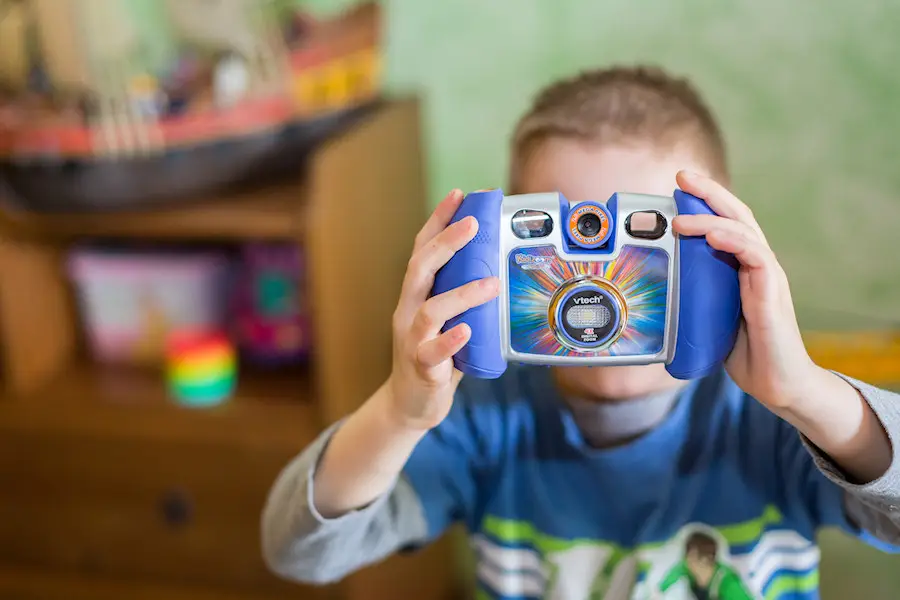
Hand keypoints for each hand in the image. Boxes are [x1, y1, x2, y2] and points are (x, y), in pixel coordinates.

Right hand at [387, 189, 499, 430]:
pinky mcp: (421, 368)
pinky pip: (432, 353)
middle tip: (473, 225)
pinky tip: (466, 332)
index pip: (421, 250)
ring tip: (490, 284)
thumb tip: (501, 267)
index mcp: (415, 295)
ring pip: (430, 310)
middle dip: (446, 243)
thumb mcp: (447, 319)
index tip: (458, 195)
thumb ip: (463, 297)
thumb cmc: (436, 357)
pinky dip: (450, 341)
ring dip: (461, 294)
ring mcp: (412, 340)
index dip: (438, 221)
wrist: (410, 404)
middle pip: (419, 269)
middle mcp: (408, 311)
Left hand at [671, 171, 815, 408]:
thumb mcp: (708, 321)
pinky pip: (755, 255)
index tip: (678, 188)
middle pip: (736, 215)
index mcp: (741, 268)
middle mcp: (756, 265)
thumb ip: (691, 302)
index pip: (725, 224)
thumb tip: (653, 299)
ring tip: (680, 218)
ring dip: (711, 219)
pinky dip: (732, 241)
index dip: (704, 203)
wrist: (779, 384)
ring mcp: (767, 276)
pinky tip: (713, 236)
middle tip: (682, 177)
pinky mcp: (772, 291)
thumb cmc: (747, 354)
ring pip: (743, 230)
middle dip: (709, 193)